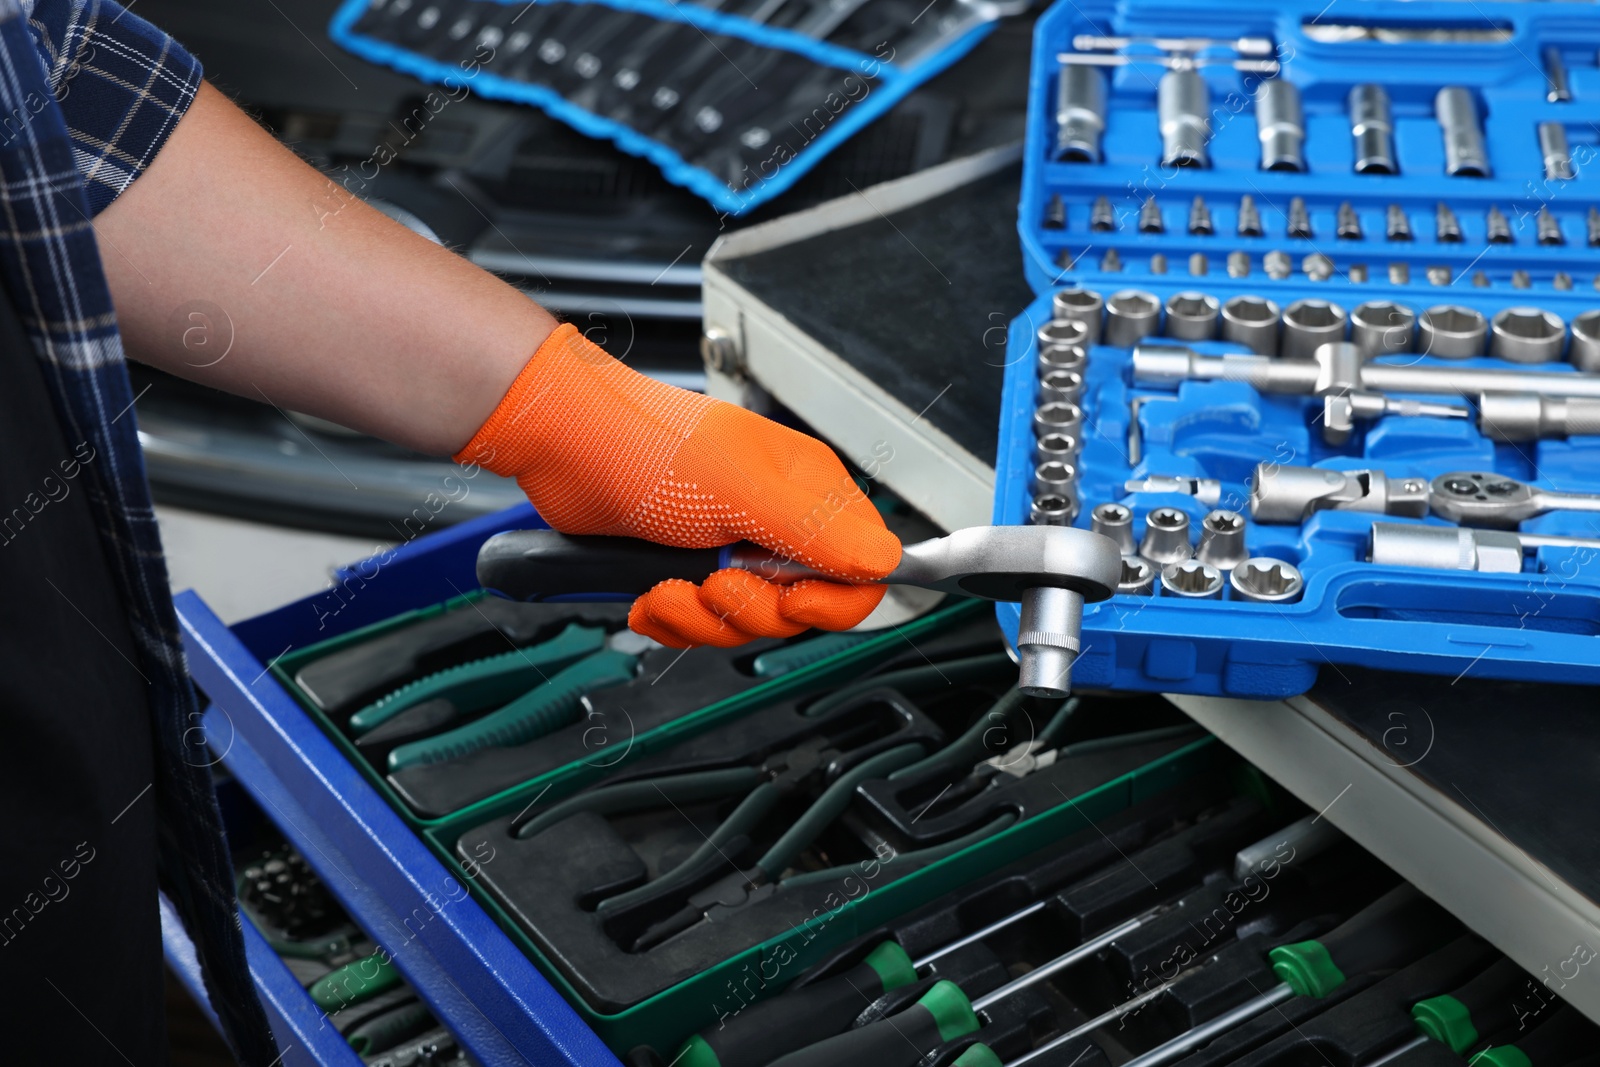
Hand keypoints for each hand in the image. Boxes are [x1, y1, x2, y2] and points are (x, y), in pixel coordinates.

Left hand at [458, 324, 901, 646]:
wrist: (566, 446)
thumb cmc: (647, 445)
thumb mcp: (744, 491)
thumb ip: (819, 532)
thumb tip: (886, 561)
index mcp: (807, 493)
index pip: (861, 571)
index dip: (831, 602)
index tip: (792, 602)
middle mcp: (776, 521)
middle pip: (798, 610)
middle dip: (749, 611)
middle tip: (714, 582)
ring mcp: (730, 547)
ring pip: (745, 623)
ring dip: (699, 619)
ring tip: (667, 586)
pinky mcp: (687, 569)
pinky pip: (698, 625)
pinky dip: (669, 619)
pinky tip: (648, 593)